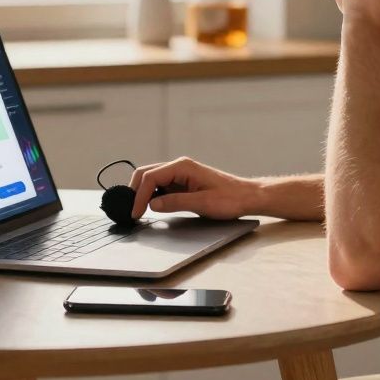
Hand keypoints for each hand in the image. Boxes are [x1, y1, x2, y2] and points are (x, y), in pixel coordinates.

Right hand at [128, 157, 254, 219]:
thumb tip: (152, 204)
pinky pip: (162, 186)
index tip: (135, 212)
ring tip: (138, 210)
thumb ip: (175, 202)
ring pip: (153, 180)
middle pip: (147, 174)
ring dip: (143, 193)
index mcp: (183, 167)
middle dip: (136, 191)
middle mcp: (180, 167)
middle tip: (131, 211)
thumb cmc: (230, 198)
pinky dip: (153, 195)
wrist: (247, 197)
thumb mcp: (202, 204)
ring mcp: (181, 174)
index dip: (139, 195)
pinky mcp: (184, 183)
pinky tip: (152, 207)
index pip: (151, 177)